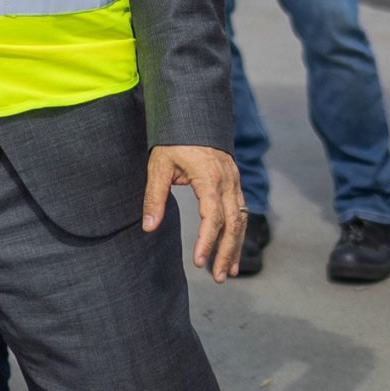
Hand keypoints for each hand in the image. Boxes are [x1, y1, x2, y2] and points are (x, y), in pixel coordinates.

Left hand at [145, 144, 245, 281]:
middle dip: (226, 252)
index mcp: (209, 176)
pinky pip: (241, 211)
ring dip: (235, 246)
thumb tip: (148, 228)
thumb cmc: (172, 140)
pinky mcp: (234, 182)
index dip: (207, 241)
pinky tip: (231, 249)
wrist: (192, 113)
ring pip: (241, 219)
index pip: (212, 216)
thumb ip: (154, 197)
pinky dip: (237, 232)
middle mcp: (227, 180)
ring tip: (226, 272)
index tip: (199, 262)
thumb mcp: (158, 165)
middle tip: (217, 277)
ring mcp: (234, 180)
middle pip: (232, 223)